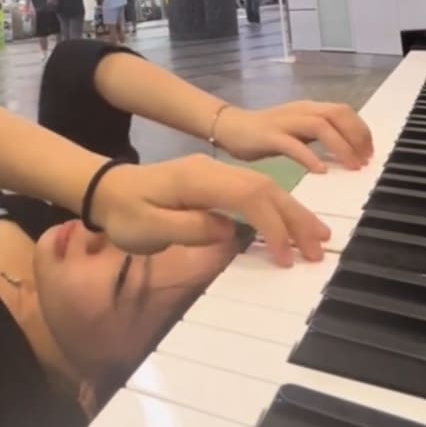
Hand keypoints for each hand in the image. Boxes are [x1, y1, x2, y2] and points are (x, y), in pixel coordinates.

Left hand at [91, 154, 331, 266]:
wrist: (107, 190)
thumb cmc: (124, 214)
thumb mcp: (148, 228)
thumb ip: (190, 229)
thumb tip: (231, 231)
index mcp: (197, 180)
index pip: (248, 196)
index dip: (271, 224)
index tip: (283, 255)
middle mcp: (212, 171)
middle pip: (265, 188)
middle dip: (295, 218)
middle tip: (319, 249)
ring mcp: (215, 173)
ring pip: (264, 188)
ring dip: (292, 213)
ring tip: (317, 238)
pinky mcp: (215, 182)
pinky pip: (253, 192)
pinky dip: (276, 209)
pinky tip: (289, 226)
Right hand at [215, 102, 372, 172]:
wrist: (230, 128)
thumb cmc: (264, 134)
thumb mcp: (297, 132)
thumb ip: (318, 137)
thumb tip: (346, 151)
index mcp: (309, 108)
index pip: (343, 111)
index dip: (361, 130)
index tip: (370, 152)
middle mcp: (301, 111)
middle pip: (337, 115)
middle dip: (356, 137)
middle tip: (364, 161)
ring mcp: (285, 122)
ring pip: (321, 126)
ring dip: (340, 146)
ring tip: (350, 166)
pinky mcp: (270, 136)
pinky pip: (293, 145)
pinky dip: (309, 157)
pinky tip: (319, 171)